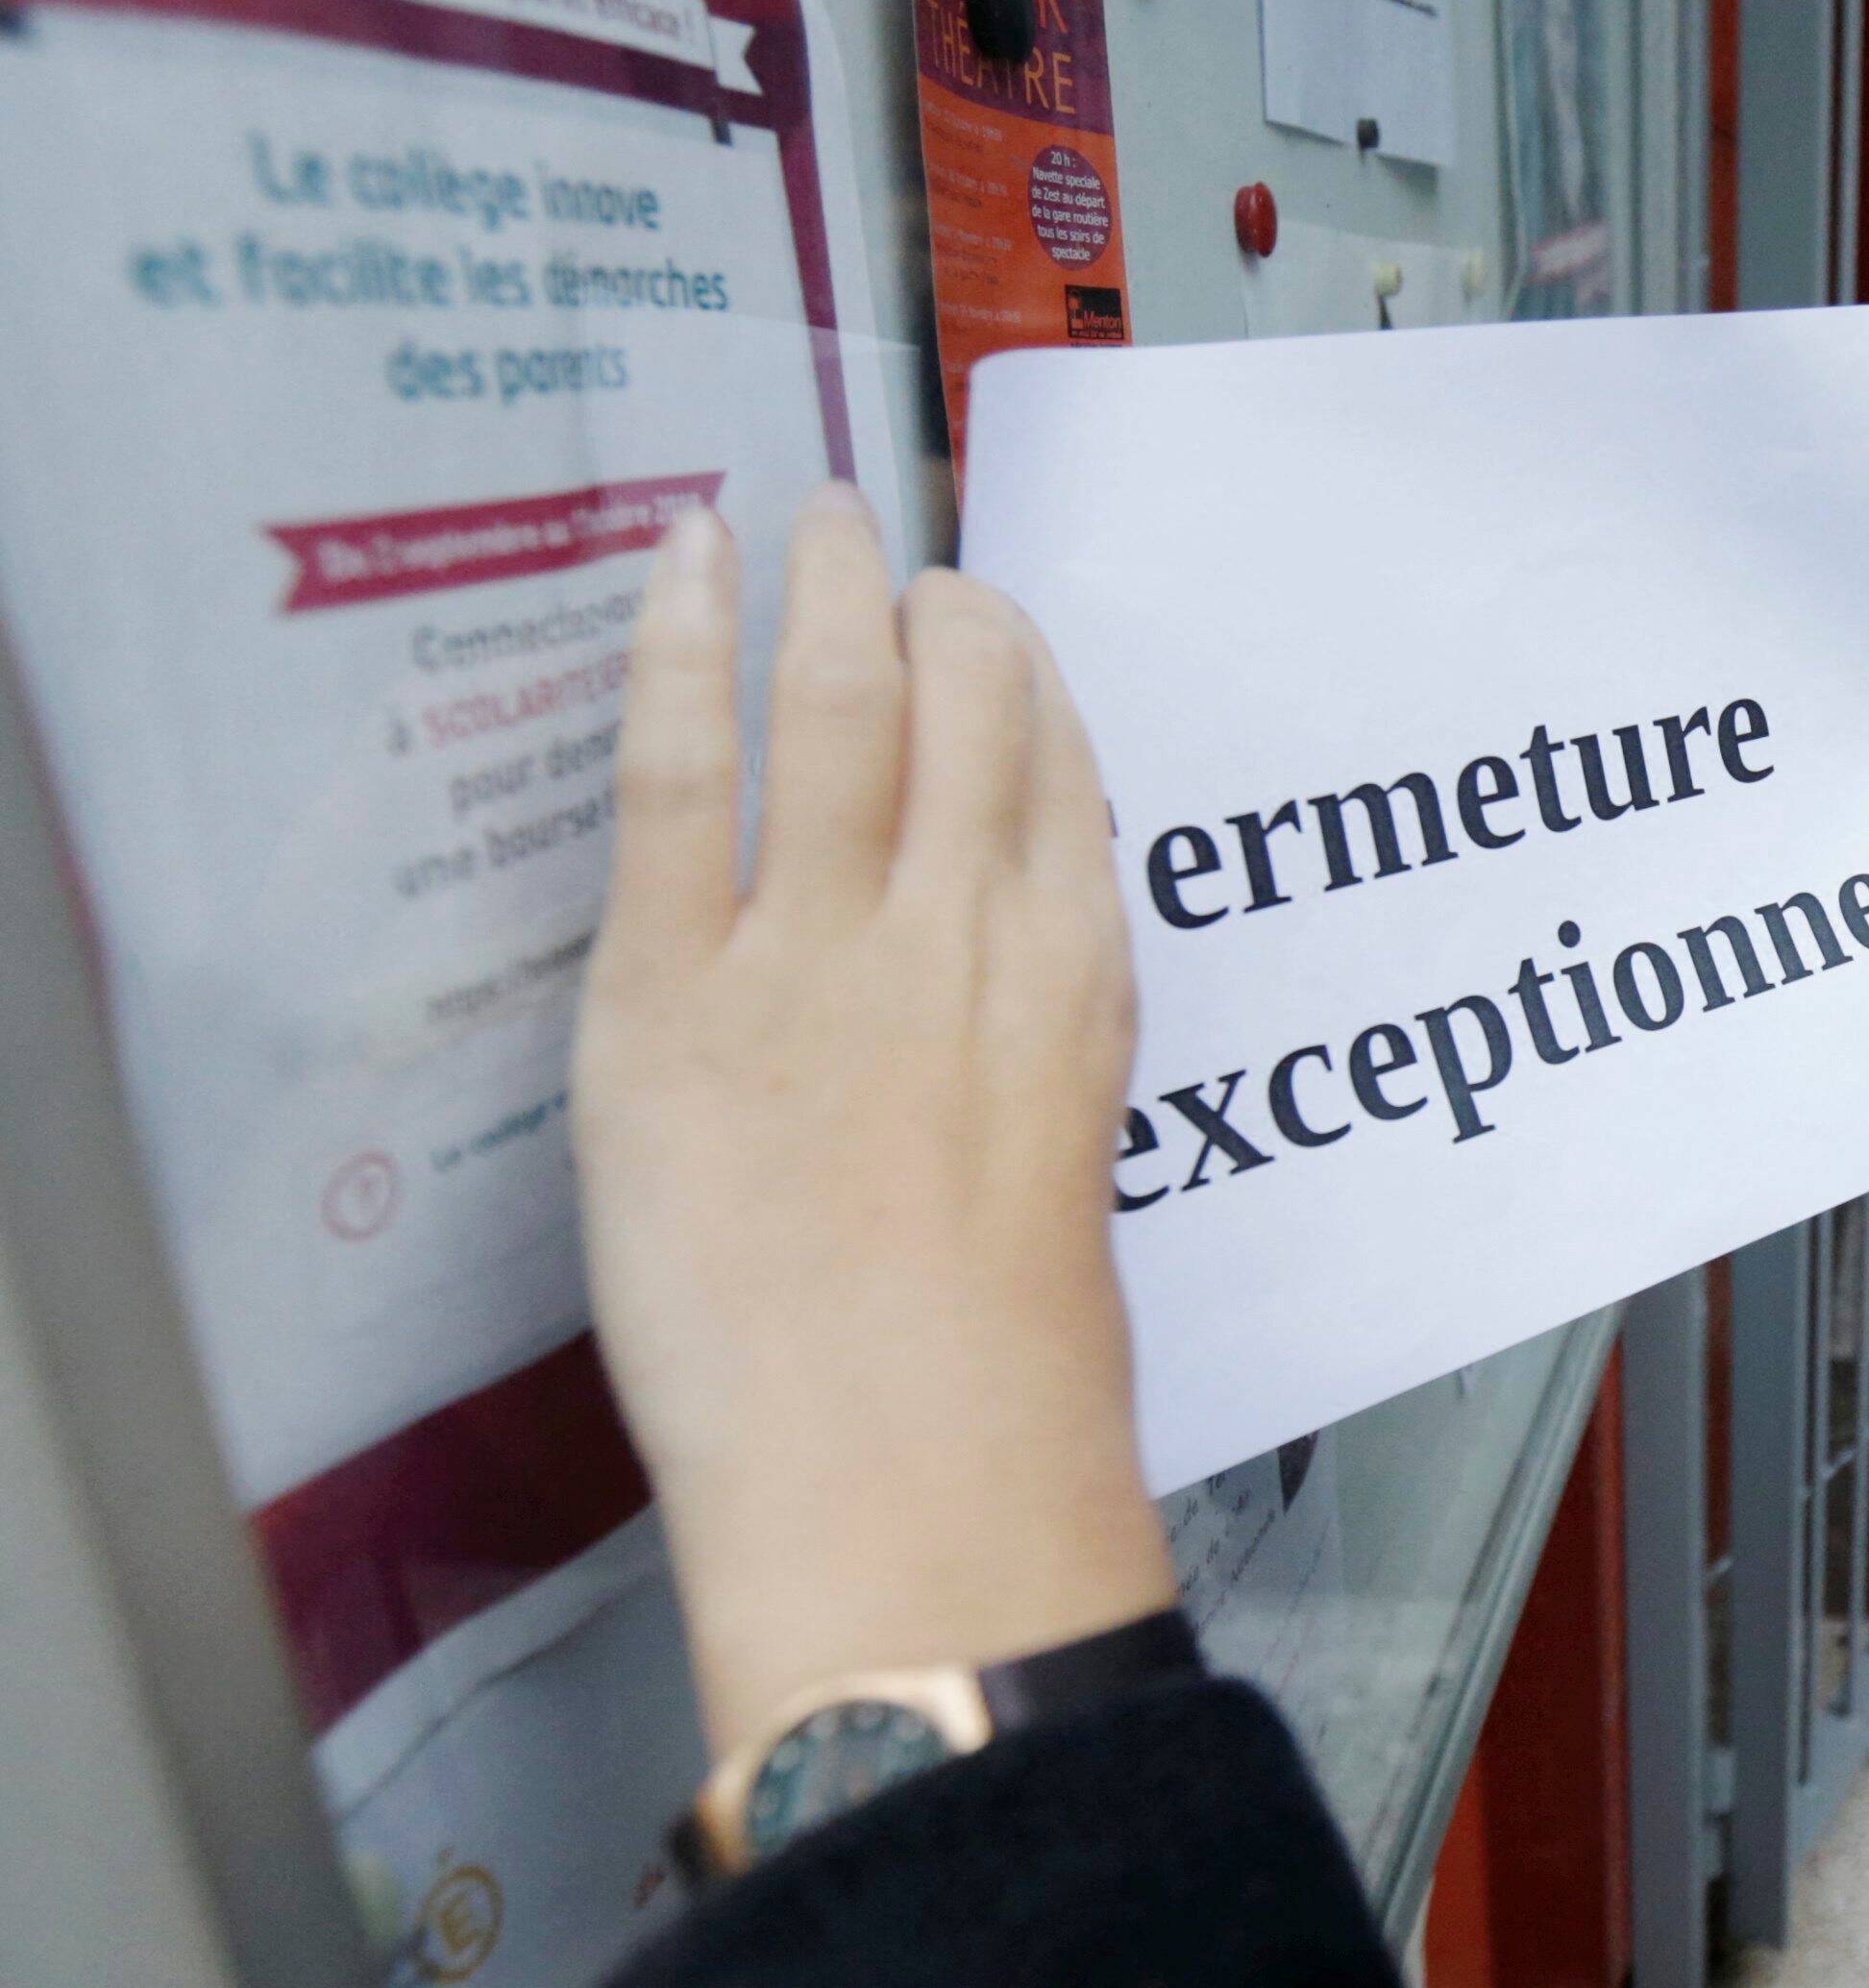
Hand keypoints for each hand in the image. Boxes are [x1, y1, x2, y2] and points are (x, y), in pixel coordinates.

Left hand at [575, 486, 1174, 1755]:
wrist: (908, 1470)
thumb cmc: (1000, 1384)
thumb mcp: (1066, 1188)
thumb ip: (1028, 1073)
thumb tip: (982, 1035)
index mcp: (1075, 984)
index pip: (1063, 774)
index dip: (1025, 680)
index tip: (995, 630)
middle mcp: (966, 932)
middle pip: (970, 702)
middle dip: (936, 602)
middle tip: (896, 547)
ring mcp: (820, 950)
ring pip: (841, 702)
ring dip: (825, 584)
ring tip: (811, 517)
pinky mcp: (675, 991)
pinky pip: (680, 775)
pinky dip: (679, 647)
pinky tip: (680, 565)